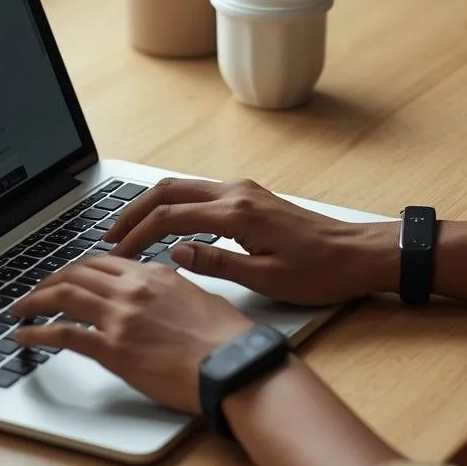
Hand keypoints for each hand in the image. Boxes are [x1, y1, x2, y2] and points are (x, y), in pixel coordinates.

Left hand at [10, 257, 254, 413]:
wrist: (234, 365)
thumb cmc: (228, 340)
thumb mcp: (200, 299)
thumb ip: (171, 292)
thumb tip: (159, 298)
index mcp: (154, 274)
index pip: (103, 262)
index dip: (77, 268)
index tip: (66, 276)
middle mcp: (132, 289)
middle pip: (76, 274)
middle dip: (49, 281)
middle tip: (36, 291)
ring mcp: (120, 317)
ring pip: (63, 296)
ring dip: (34, 300)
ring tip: (21, 308)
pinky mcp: (113, 349)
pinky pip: (63, 334)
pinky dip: (37, 333)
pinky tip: (24, 336)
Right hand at [104, 178, 401, 305]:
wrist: (359, 254)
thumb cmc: (320, 272)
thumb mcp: (266, 278)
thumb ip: (216, 262)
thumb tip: (174, 251)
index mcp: (237, 213)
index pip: (170, 217)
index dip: (136, 234)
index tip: (116, 252)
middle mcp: (237, 193)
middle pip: (169, 191)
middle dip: (132, 210)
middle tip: (107, 235)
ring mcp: (245, 191)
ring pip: (183, 187)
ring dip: (151, 205)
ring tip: (127, 229)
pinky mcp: (251, 197)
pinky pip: (200, 193)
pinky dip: (174, 205)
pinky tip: (165, 225)